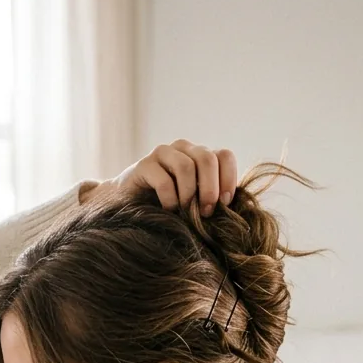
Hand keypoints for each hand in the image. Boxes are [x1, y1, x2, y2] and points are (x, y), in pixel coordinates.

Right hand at [83, 141, 237, 216]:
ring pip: (187, 166)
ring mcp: (162, 154)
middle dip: (210, 188)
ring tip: (184, 212)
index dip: (228, 179)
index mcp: (199, 156)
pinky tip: (168, 211)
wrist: (127, 207)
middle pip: (207, 158)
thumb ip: (211, 201)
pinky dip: (170, 199)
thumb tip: (235, 213)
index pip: (223, 156)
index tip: (225, 204)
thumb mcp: (194, 204)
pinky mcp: (144, 165)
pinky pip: (164, 179)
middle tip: (206, 213)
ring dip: (189, 195)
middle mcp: (183, 149)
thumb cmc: (166, 209)